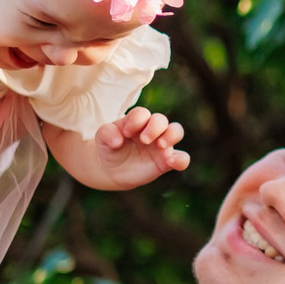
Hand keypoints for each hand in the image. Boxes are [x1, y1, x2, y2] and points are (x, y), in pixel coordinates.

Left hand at [68, 107, 191, 190]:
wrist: (113, 170)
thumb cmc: (110, 148)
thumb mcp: (102, 139)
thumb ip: (106, 133)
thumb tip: (117, 140)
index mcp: (136, 121)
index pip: (142, 114)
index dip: (136, 121)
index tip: (126, 133)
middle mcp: (152, 130)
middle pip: (161, 119)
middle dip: (154, 127)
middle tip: (144, 140)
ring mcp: (161, 145)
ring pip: (176, 131)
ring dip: (171, 136)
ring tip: (160, 146)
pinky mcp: (166, 162)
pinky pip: (182, 158)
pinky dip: (181, 159)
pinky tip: (172, 162)